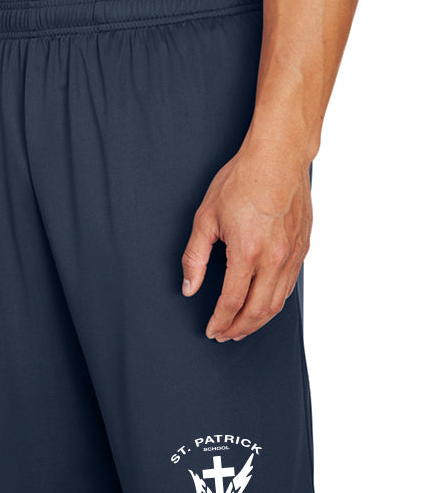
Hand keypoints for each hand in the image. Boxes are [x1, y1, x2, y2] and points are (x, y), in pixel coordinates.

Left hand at [181, 145, 311, 340]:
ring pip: (277, 303)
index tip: (211, 331)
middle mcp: (274, 259)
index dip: (220, 321)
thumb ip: (195, 257)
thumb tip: (189, 286)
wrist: (279, 156)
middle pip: (257, 310)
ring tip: (242, 327)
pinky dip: (275, 302)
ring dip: (258, 321)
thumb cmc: (242, 180)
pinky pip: (290, 286)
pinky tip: (263, 304)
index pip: (232, 302)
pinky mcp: (303, 248)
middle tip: (225, 336)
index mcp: (247, 253)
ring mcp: (293, 255)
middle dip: (239, 329)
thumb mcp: (205, 218)